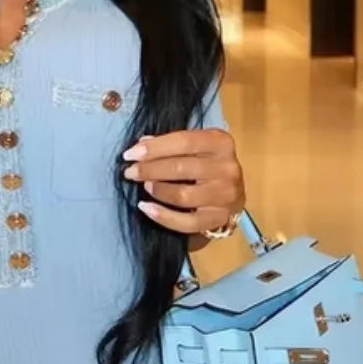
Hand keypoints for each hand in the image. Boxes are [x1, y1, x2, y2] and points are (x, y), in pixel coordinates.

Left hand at [121, 128, 244, 234]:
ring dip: (158, 190)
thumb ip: (171, 145)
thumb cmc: (207, 165)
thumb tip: (141, 146)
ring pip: (183, 195)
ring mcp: (226, 195)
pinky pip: (187, 222)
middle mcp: (227, 168)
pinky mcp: (220, 218)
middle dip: (150, 170)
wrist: (232, 194)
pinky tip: (146, 208)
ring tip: (145, 186)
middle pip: (181, 168)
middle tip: (130, 172)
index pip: (184, 141)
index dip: (154, 148)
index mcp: (220, 143)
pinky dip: (163, 217)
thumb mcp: (195, 148)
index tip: (129, 154)